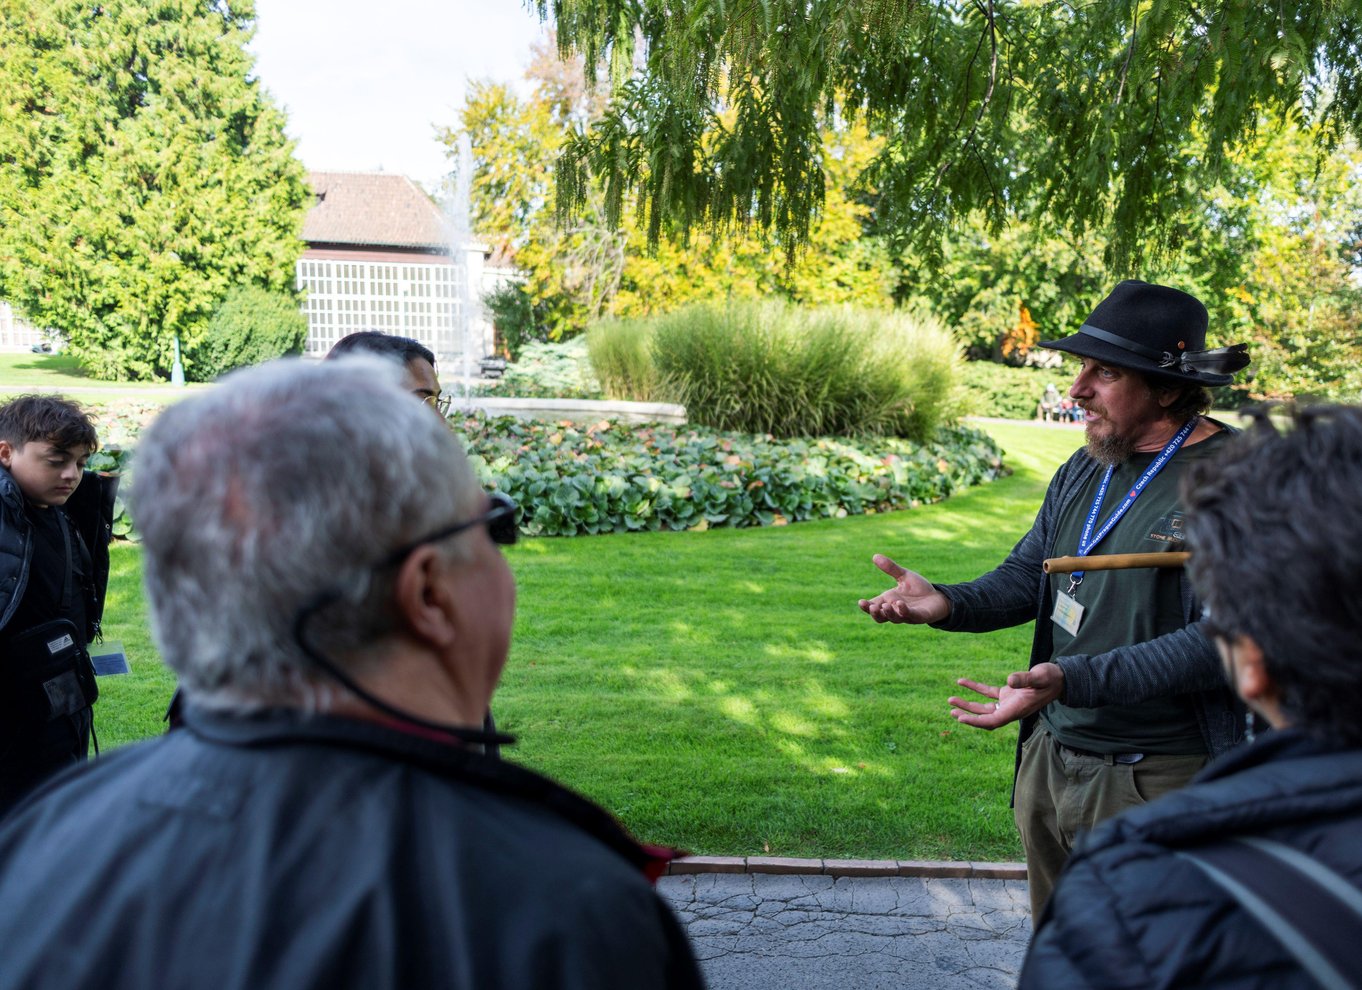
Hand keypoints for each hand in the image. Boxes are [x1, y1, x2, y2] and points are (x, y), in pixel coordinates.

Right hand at [857, 554, 950, 623]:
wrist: (938, 597)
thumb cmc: (919, 589)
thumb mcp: (904, 575)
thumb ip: (890, 568)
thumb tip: (875, 556)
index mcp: (888, 601)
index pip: (874, 606)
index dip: (866, 607)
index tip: (861, 602)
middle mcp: (895, 610)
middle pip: (880, 617)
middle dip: (875, 613)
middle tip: (871, 606)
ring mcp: (906, 615)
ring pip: (894, 619)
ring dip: (888, 613)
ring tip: (885, 605)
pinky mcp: (919, 617)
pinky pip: (909, 616)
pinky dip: (903, 611)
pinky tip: (900, 604)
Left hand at [948, 663, 1065, 728]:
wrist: (1060, 678)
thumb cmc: (1052, 678)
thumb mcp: (1040, 676)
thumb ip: (1026, 679)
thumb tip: (1010, 679)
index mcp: (1017, 709)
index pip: (993, 721)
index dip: (976, 722)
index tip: (961, 719)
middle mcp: (1011, 709)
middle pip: (985, 717)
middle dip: (968, 716)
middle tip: (952, 712)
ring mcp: (1009, 702)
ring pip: (984, 707)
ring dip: (968, 705)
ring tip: (951, 700)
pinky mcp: (1008, 693)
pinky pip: (988, 693)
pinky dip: (975, 688)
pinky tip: (961, 681)